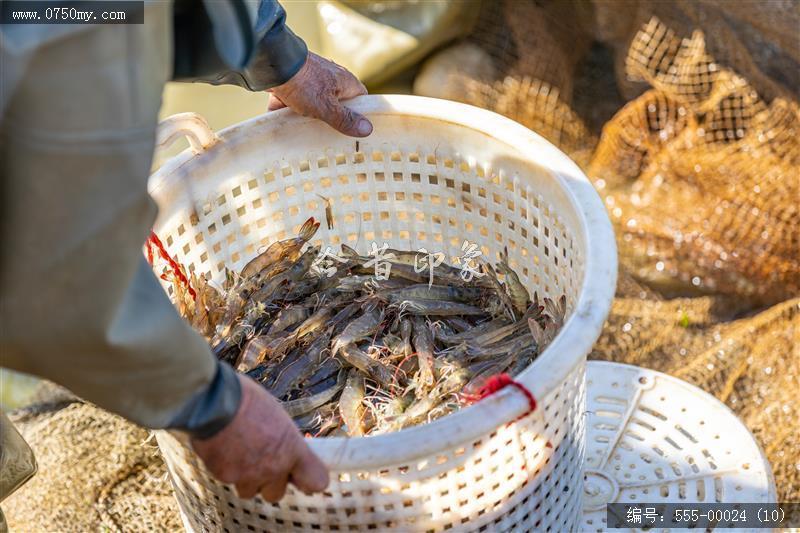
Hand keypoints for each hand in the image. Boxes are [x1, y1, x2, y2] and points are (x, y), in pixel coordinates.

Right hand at [191, 374, 328, 500]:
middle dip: (269, 482)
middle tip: (261, 462)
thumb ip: (283, 440)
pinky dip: (226, 469)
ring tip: (238, 453)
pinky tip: (222, 449)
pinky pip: (228, 481)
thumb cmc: (247, 400)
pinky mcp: (225, 477)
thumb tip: (284, 448)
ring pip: (249, 491)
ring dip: (245, 479)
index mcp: (292, 448)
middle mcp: (274, 467)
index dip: (308, 481)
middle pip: (276, 494)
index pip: (316, 481)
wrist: (214, 401)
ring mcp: (249, 475)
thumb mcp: (276, 416)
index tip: (299, 475)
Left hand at [268, 52, 372, 136]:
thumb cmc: (304, 83)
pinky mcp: (294, 81)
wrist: (272, 64)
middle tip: (329, 135)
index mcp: (345, 81)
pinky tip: (284, 122)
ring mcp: (311, 79)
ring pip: (315, 103)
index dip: (360, 113)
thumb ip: (345, 119)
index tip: (355, 129)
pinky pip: (295, 100)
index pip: (361, 97)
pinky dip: (290, 111)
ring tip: (304, 131)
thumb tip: (367, 129)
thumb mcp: (327, 107)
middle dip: (332, 119)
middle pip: (337, 103)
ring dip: (308, 116)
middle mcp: (331, 78)